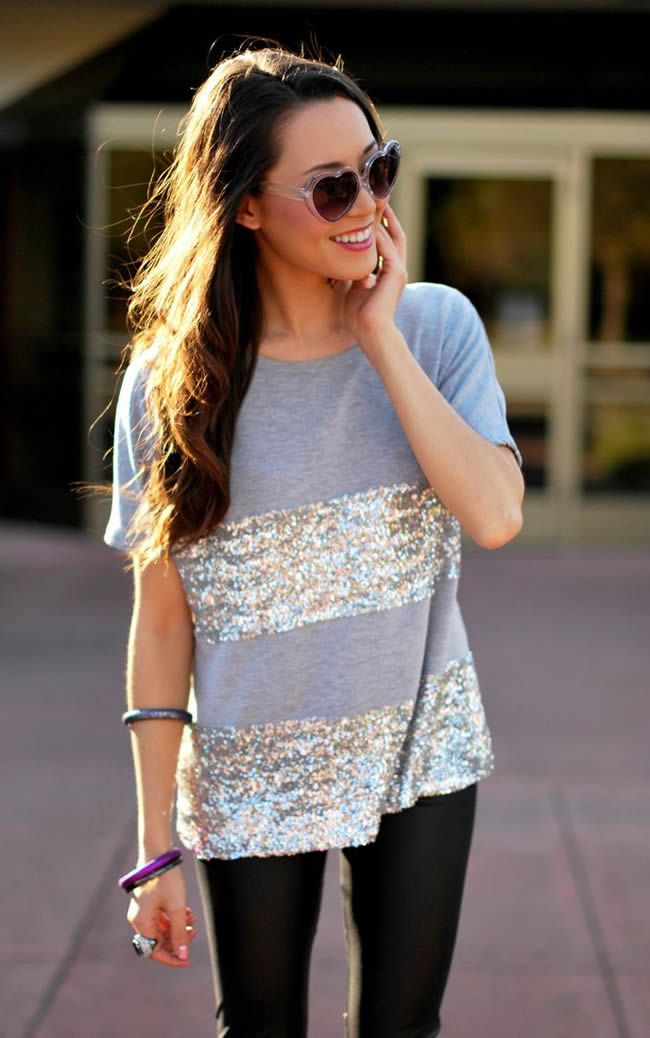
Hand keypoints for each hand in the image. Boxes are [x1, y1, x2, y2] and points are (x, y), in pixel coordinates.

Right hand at [127, 864, 197, 967]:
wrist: (158, 853)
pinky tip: (187, 913)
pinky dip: (174, 919)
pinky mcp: (148, 903)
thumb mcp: (177, 906)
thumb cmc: (166, 879)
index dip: (171, 958)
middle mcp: (138, 920)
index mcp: (141, 923)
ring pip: (161, 930)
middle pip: (158, 941)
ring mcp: (142, 911)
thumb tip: (183, 955)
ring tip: (193, 922)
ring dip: (177, 929)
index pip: (154, 951)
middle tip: (194, 934)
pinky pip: (160, 919)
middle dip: (177, 940)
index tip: (187, 960)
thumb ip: (180, 932)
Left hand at [339, 204, 407, 357]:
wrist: (370, 332)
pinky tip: (369, 222)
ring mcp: (398, 271)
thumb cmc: (359, 316)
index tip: (369, 207)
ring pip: (392, 237)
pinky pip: (387, 249)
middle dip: (386, 214)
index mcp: (388, 272)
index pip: (387, 241)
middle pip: (394, 233)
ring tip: (374, 200)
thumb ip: (355, 271)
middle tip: (377, 194)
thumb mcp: (353, 286)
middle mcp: (396, 269)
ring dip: (384, 219)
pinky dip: (379, 236)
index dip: (380, 223)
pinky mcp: (396, 275)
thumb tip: (346, 258)